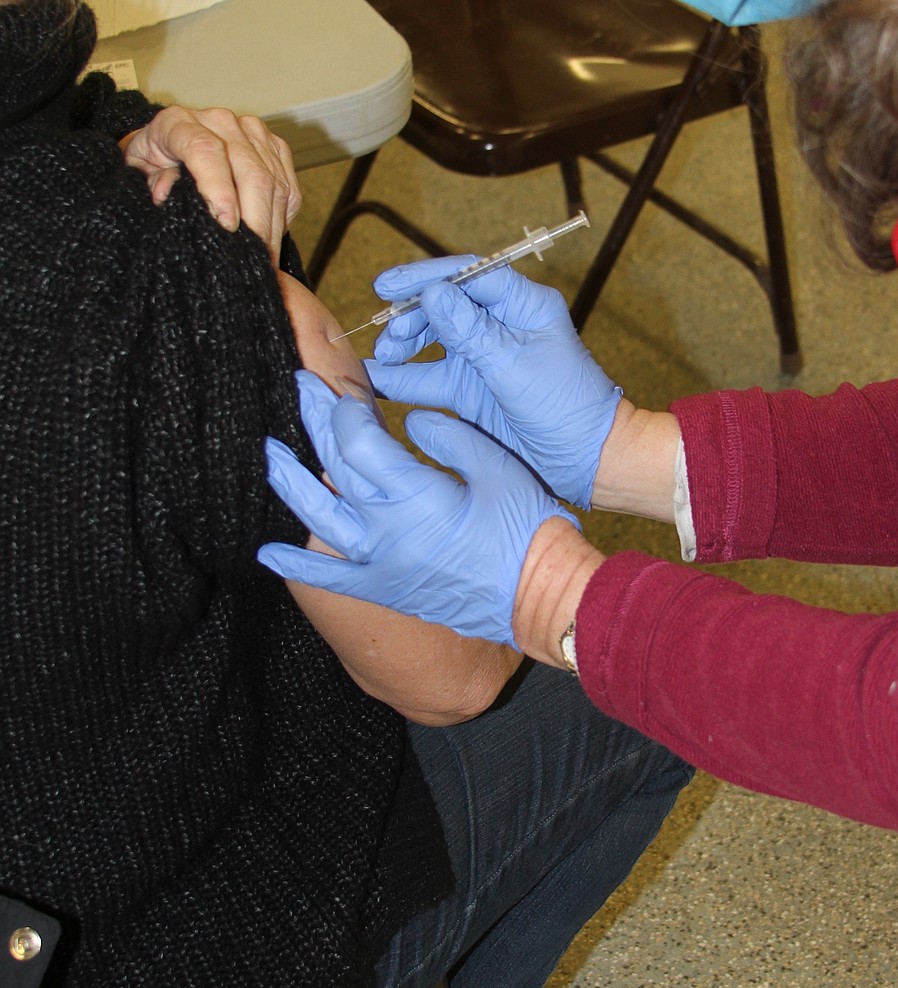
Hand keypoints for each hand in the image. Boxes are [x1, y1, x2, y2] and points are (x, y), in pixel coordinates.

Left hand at [122, 105, 300, 261]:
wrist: (168, 148)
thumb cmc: (150, 167)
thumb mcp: (138, 175)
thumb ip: (151, 182)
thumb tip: (166, 194)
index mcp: (178, 122)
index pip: (205, 150)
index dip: (218, 189)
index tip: (226, 226)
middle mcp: (219, 121)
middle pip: (251, 171)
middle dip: (255, 221)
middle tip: (253, 259)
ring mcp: (251, 131)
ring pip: (274, 182)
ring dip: (272, 226)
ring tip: (263, 259)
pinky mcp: (274, 146)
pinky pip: (288, 186)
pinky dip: (282, 216)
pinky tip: (269, 237)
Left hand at [258, 372, 577, 645]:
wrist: (541, 598)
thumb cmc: (528, 529)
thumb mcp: (498, 467)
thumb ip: (450, 437)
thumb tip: (412, 419)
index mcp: (416, 494)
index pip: (360, 442)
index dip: (346, 411)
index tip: (344, 389)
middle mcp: (387, 530)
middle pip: (336, 468)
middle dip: (315, 424)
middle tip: (299, 389)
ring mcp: (381, 564)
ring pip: (320, 519)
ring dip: (291, 484)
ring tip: (268, 454)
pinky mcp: (384, 590)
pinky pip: (330, 580)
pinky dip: (296, 567)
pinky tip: (266, 552)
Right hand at [368, 259, 621, 508]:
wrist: (585, 459)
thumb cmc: (565, 405)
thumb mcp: (513, 365)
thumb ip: (469, 331)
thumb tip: (432, 292)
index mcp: (523, 305)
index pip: (468, 275)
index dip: (425, 277)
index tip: (388, 287)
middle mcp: (501, 324)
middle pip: (445, 305)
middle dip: (411, 317)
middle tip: (391, 337)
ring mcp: (484, 357)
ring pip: (433, 340)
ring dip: (404, 346)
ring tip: (383, 358)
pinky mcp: (471, 389)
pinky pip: (431, 377)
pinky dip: (404, 378)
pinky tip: (376, 380)